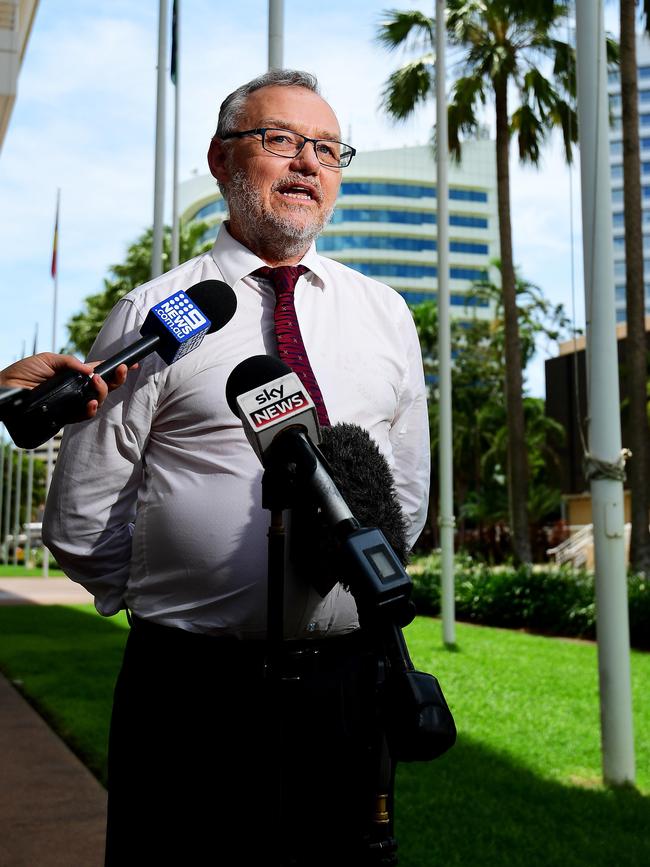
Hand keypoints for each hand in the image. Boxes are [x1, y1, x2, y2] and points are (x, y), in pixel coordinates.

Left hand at [0, 353, 130, 419]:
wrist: (5, 389)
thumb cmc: (22, 374)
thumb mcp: (47, 360)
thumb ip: (70, 362)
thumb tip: (91, 369)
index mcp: (75, 376)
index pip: (101, 372)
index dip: (116, 369)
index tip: (131, 363)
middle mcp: (77, 391)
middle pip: (104, 388)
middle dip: (116, 379)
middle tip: (120, 370)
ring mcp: (72, 404)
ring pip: (98, 402)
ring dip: (103, 392)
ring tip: (97, 382)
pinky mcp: (64, 417)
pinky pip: (83, 416)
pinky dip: (90, 409)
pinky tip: (91, 403)